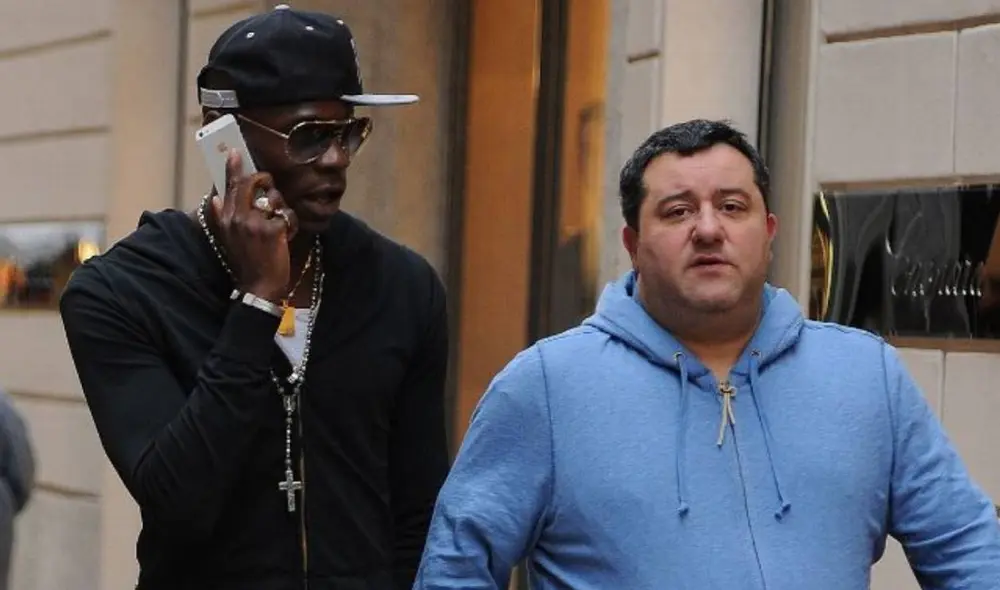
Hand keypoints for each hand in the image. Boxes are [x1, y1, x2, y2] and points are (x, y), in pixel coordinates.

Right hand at [210, 150, 298, 303]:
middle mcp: (238, 218)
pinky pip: (286, 214)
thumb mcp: (228, 238)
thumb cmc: (246, 261)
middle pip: (251, 184)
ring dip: (279, 206)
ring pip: (272, 197)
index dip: (234, 168)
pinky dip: (290, 223)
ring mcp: (256, 223)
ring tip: (278, 221)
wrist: (259, 286)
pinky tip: (286, 234)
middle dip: (263, 179)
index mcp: (227, 219)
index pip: (229, 187)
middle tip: (267, 182)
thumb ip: (222, 216)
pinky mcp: (274, 230)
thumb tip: (214, 197)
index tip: (235, 153)